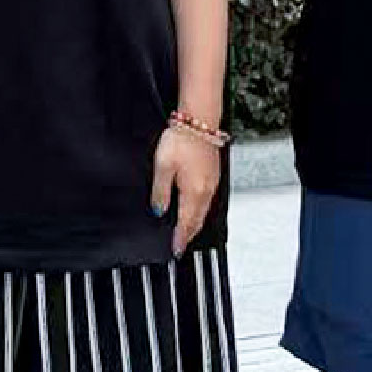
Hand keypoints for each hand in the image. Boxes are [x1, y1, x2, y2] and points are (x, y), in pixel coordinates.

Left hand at [151, 124, 221, 254]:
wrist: (198, 122)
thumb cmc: (181, 141)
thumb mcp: (162, 167)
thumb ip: (160, 191)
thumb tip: (159, 210)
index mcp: (193, 193)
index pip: (186, 223)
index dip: (180, 237)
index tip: (175, 249)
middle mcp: (205, 191)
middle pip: (197, 220)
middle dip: (189, 234)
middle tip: (181, 245)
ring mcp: (211, 183)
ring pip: (203, 211)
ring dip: (195, 224)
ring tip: (187, 232)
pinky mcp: (213, 175)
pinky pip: (207, 201)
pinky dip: (200, 211)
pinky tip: (195, 209)